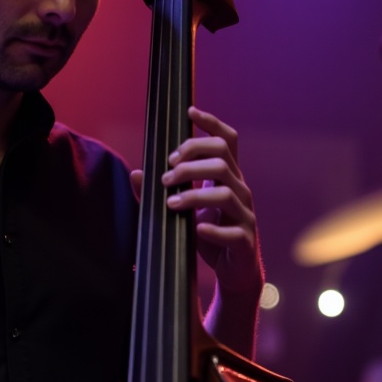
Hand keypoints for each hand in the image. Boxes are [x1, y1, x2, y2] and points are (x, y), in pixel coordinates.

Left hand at [159, 106, 261, 295]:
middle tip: (166, 176)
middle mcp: (240, 190)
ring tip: (171, 202)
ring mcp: (245, 215)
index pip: (227, 141)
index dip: (211, 123)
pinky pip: (232, 231)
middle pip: (222, 160)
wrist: (234, 270)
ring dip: (194, 193)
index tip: (190, 111)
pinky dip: (212, 228)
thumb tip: (136, 173)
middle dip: (190, 163)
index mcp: (228, 178)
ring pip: (226, 192)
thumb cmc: (209, 234)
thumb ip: (161, 192)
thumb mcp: (184, 210)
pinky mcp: (245, 240)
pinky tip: (196, 228)